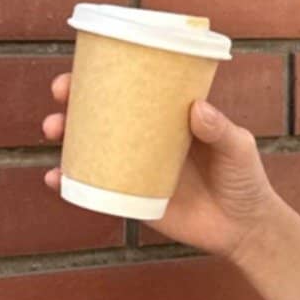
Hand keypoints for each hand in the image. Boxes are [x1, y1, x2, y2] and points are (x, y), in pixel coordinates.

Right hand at [41, 73, 278, 265]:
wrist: (245, 229)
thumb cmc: (245, 180)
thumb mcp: (238, 148)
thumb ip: (221, 130)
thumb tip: (197, 109)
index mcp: (167, 118)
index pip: (130, 90)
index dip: (100, 77)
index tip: (80, 69)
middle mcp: (145, 140)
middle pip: (100, 115)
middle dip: (72, 103)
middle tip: (61, 100)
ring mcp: (135, 169)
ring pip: (90, 149)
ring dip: (65, 138)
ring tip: (54, 132)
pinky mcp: (132, 200)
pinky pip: (94, 190)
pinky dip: (71, 184)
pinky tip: (56, 178)